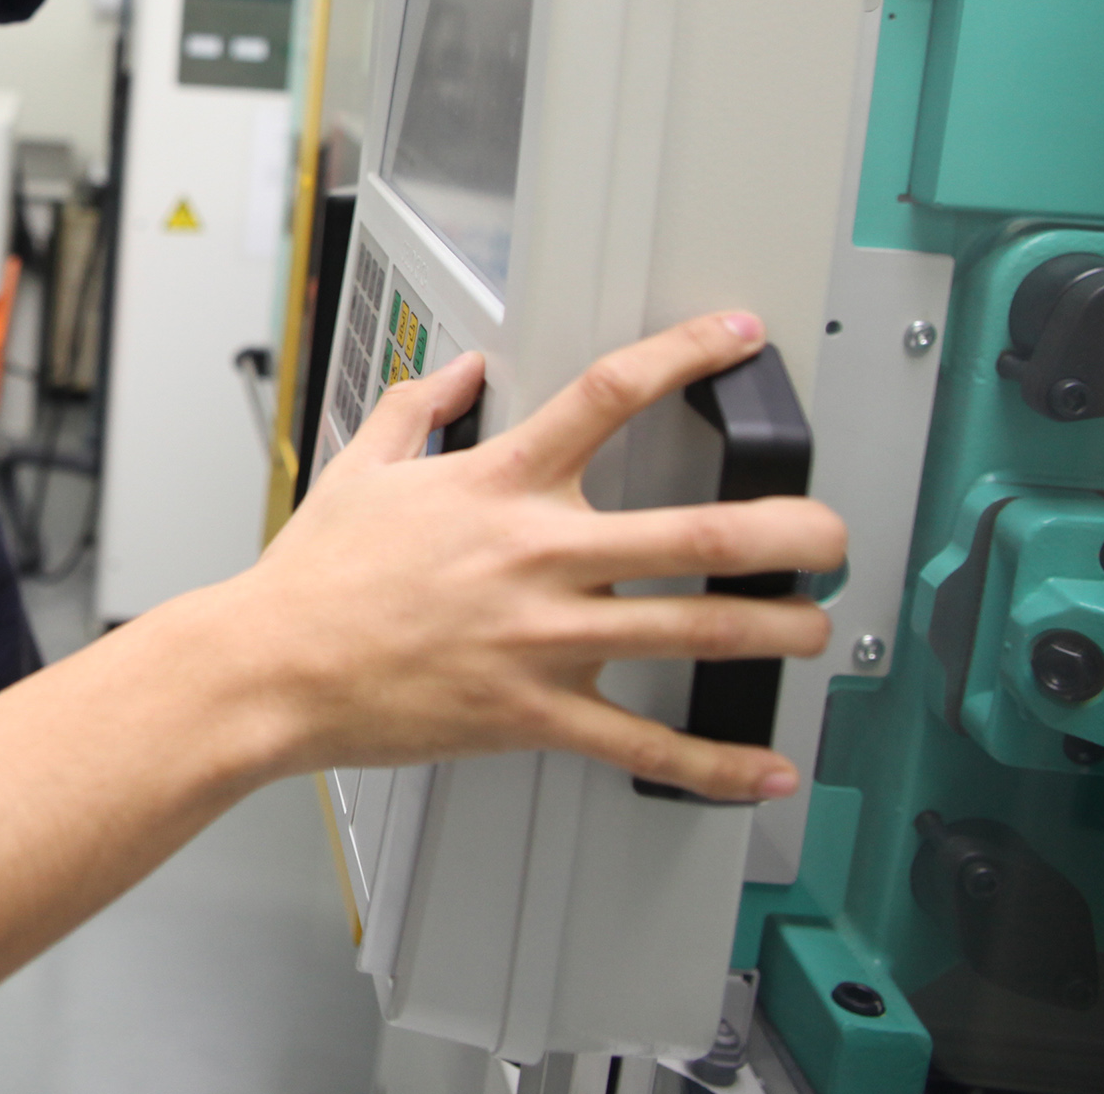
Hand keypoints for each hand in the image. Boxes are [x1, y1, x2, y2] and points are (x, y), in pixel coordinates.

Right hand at [233, 311, 844, 801]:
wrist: (270, 668)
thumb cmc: (312, 578)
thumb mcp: (363, 468)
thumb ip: (420, 408)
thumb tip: (461, 367)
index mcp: (500, 484)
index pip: (609, 395)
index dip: (687, 354)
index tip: (739, 336)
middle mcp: (539, 555)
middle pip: (696, 532)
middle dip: (788, 532)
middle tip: (832, 531)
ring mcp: (544, 638)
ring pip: (693, 630)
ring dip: (775, 630)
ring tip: (817, 626)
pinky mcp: (535, 714)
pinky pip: (642, 745)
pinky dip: (713, 762)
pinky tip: (761, 767)